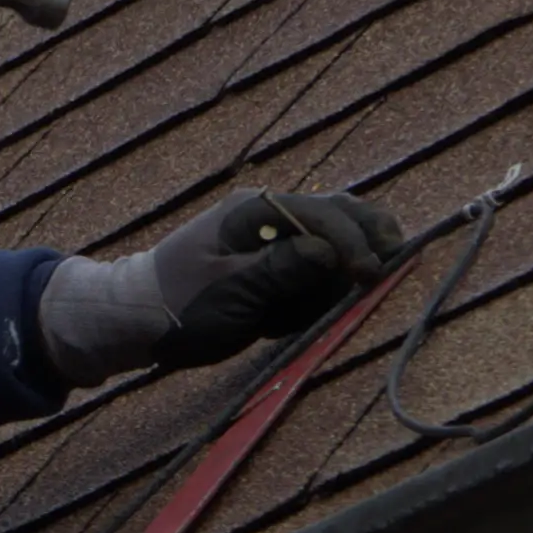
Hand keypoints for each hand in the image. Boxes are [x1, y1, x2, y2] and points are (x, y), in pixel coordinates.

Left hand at [46, 186, 407, 380]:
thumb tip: (329, 254)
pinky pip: (317, 270)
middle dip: (371, 236)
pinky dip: (331, 284)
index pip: (322, 215)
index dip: (353, 243)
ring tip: (369, 284)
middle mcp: (269, 219)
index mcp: (255, 213)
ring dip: (355, 261)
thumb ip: (280, 271)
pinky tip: (332, 301)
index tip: (370, 275)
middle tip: (396, 262)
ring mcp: (273, 242)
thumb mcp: (228, 292)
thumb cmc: (176, 305)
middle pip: (339, 214)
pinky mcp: (274, 268)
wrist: (136, 319)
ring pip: (335, 239)